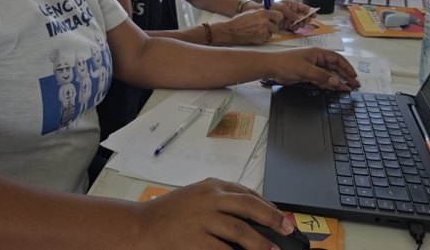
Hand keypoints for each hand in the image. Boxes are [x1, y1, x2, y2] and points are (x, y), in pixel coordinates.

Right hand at [134, 178, 294, 249]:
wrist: (142, 226)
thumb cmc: (170, 213)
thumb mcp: (197, 197)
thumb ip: (222, 202)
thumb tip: (253, 216)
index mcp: (212, 186)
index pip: (247, 193)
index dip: (269, 206)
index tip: (282, 217)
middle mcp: (209, 199)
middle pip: (249, 206)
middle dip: (272, 218)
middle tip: (287, 230)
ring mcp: (202, 219)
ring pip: (240, 230)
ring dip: (260, 243)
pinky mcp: (195, 240)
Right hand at [216, 9, 282, 44]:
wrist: (231, 30)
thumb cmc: (240, 21)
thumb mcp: (252, 12)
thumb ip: (263, 12)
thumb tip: (272, 13)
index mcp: (263, 13)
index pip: (279, 16)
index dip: (277, 18)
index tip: (274, 19)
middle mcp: (264, 21)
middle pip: (277, 26)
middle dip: (273, 27)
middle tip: (266, 26)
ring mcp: (263, 31)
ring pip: (272, 33)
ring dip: (268, 32)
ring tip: (258, 30)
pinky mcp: (261, 39)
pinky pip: (266, 38)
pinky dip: (262, 37)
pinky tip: (255, 34)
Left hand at [266, 48, 359, 91]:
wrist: (271, 67)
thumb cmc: (287, 64)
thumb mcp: (306, 69)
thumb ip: (321, 76)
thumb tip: (336, 82)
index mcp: (318, 53)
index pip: (337, 59)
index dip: (347, 67)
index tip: (354, 76)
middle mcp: (317, 59)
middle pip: (335, 67)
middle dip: (345, 76)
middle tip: (354, 85)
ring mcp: (313, 67)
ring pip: (329, 74)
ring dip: (337, 81)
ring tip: (347, 89)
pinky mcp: (308, 75)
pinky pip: (321, 79)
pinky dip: (328, 84)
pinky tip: (334, 89)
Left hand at [270, 0, 315, 30]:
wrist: (263, 16)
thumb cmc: (271, 8)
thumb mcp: (282, 8)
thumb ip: (291, 13)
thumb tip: (299, 18)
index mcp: (292, 5)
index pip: (303, 7)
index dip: (310, 11)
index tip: (313, 15)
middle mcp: (292, 12)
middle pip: (303, 16)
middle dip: (306, 19)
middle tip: (306, 21)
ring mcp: (290, 18)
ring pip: (300, 22)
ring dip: (301, 24)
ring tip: (300, 25)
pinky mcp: (286, 25)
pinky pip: (294, 27)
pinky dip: (295, 28)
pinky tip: (294, 27)